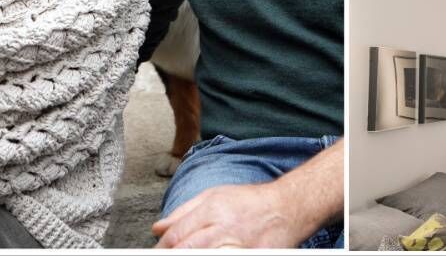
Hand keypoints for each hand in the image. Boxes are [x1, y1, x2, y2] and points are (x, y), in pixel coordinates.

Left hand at [151, 182, 306, 247]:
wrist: (288, 207)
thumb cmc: (251, 201)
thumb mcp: (215, 196)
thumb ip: (184, 211)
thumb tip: (158, 227)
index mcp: (212, 210)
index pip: (176, 235)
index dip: (162, 248)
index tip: (157, 252)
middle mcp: (223, 228)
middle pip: (186, 249)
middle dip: (172, 255)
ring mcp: (238, 245)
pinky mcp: (251, 255)